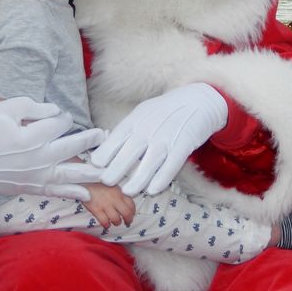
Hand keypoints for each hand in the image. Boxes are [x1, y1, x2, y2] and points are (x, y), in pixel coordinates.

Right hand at [0, 96, 105, 200]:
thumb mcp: (4, 109)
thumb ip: (33, 106)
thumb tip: (55, 111)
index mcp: (31, 136)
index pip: (59, 124)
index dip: (63, 117)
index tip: (61, 116)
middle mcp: (37, 158)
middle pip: (72, 147)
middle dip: (91, 140)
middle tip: (103, 135)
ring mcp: (35, 176)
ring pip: (70, 174)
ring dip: (91, 172)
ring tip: (108, 170)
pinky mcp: (30, 188)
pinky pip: (56, 192)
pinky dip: (73, 193)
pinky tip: (88, 194)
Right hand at [81, 183, 135, 228]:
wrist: (84, 177)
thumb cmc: (98, 180)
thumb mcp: (111, 183)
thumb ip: (118, 192)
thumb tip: (124, 201)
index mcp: (119, 191)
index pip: (131, 204)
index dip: (132, 212)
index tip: (131, 214)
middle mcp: (115, 198)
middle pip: (127, 213)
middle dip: (128, 220)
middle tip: (126, 222)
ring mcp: (105, 204)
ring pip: (116, 220)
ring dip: (116, 222)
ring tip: (114, 222)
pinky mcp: (96, 209)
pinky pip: (104, 222)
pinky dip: (106, 225)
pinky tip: (106, 223)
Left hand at [91, 83, 226, 195]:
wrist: (196, 101)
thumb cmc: (163, 112)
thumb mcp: (142, 114)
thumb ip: (127, 131)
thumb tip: (105, 151)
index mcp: (136, 119)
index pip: (117, 137)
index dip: (105, 152)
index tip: (95, 166)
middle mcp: (150, 128)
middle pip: (131, 150)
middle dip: (116, 167)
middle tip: (106, 181)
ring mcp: (167, 137)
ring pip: (150, 161)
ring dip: (138, 178)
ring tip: (127, 191)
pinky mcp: (184, 144)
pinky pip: (171, 164)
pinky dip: (162, 178)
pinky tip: (153, 190)